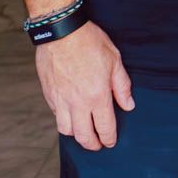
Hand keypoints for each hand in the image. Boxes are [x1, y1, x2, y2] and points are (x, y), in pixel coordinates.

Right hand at [34, 22, 135, 150]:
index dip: (109, 139)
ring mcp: (60, 100)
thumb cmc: (89, 43)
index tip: (111, 143)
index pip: (104, 127)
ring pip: (66, 130)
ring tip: (84, 132)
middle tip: (98, 145)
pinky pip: (56, 115)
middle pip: (83, 136)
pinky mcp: (48, 94)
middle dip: (92, 145)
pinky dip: (64, 120)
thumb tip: (128, 105)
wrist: (61, 31)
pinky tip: (71, 116)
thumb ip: (122, 86)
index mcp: (97, 96)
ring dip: (76, 135)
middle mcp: (77, 102)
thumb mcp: (114, 61)